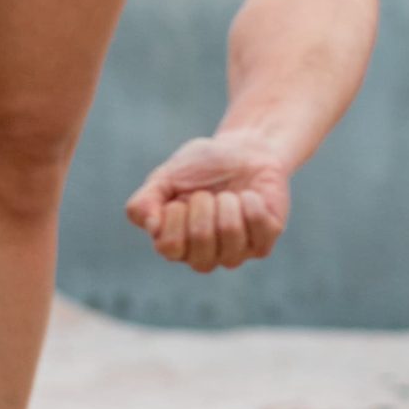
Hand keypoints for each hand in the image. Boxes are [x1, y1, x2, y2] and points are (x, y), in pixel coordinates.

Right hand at [126, 132, 291, 271]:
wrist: (242, 151)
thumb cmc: (201, 167)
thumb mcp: (166, 176)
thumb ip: (145, 200)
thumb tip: (152, 226)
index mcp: (175, 247)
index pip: (169, 245)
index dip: (177, 212)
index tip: (183, 196)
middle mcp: (202, 258)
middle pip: (201, 240)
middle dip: (204, 202)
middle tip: (209, 193)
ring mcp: (234, 254)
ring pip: (230, 232)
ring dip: (229, 201)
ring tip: (229, 195)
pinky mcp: (263, 243)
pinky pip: (259, 225)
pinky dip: (252, 200)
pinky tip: (249, 198)